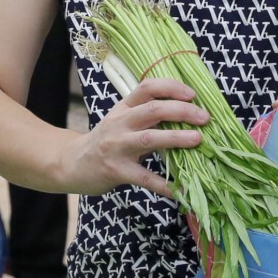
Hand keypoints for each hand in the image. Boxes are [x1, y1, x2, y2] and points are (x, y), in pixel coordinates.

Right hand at [53, 78, 204, 196]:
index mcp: (123, 108)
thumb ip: (147, 115)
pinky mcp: (116, 171)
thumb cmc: (106, 141)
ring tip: (198, 139)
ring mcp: (117, 147)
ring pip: (150, 138)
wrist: (73, 163)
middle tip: (205, 118)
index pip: (147, 88)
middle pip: (153, 110)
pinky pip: (145, 178)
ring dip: (176, 138)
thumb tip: (188, 114)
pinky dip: (165, 185)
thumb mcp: (121, 120)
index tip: (193, 94)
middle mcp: (120, 124)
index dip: (171, 87)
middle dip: (182, 111)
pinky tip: (182, 190)